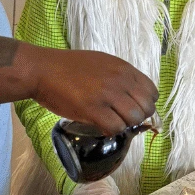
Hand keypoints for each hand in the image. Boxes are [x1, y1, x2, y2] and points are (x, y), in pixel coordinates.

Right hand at [25, 47, 157, 135]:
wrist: (43, 70)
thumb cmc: (69, 67)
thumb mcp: (103, 63)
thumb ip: (120, 77)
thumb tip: (133, 97)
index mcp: (124, 68)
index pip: (152, 92)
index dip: (145, 104)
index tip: (133, 108)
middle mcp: (120, 80)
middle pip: (146, 108)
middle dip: (137, 117)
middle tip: (122, 118)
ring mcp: (107, 95)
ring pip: (133, 119)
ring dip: (124, 125)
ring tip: (111, 121)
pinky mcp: (93, 109)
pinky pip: (115, 128)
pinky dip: (111, 131)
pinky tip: (101, 126)